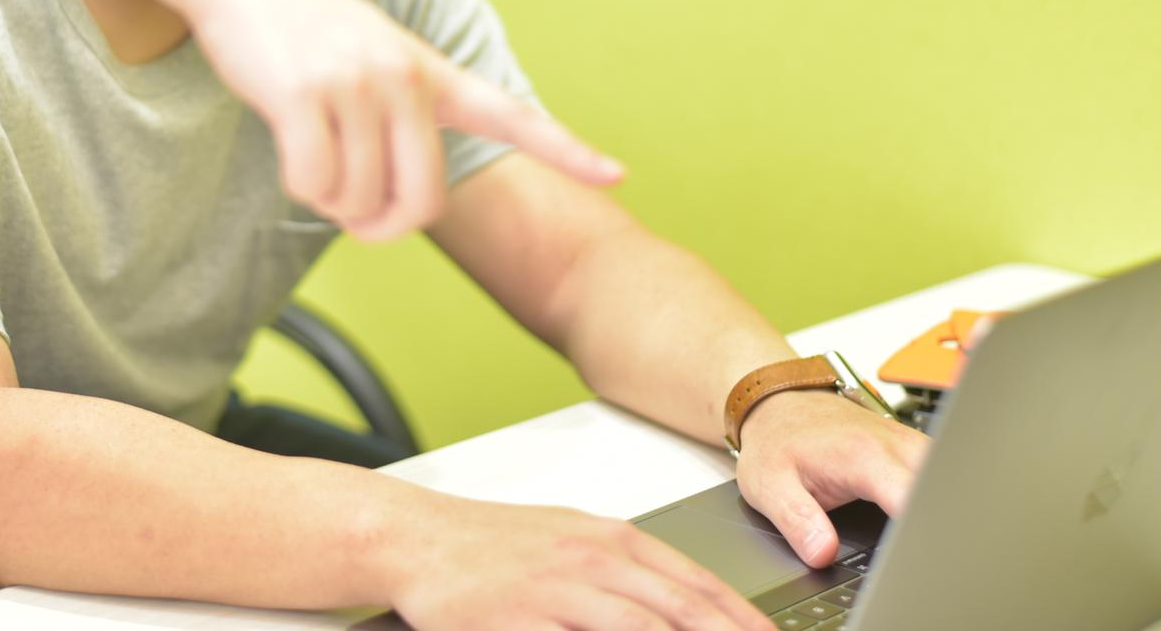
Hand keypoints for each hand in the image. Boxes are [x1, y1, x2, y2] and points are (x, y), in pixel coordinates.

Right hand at [0, 0, 622, 242]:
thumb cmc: (295, 29)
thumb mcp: (363, 60)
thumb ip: (392, 120)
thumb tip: (388, 205)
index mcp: (428, 71)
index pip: (509, 113)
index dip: (564, 148)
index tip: (617, 171)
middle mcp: (405, 77)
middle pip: (420, 201)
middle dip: (381, 224)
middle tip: (352, 210)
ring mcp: (358, 84)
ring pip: (359, 201)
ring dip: (330, 202)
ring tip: (310, 154)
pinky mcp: (307, 94)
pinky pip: (314, 187)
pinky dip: (299, 188)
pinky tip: (287, 148)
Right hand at [382, 494, 768, 630]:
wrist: (418, 539)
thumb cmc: (492, 545)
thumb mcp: (570, 541)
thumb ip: (625, 572)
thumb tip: (680, 605)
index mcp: (611, 538)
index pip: (697, 583)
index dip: (743, 618)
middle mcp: (593, 560)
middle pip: (682, 609)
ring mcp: (558, 589)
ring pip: (644, 627)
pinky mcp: (522, 618)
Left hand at [731, 388, 929, 566]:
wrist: (777, 404)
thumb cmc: (776, 440)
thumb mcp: (770, 486)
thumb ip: (798, 522)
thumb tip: (823, 555)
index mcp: (865, 456)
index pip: (913, 501)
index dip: (921, 537)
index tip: (918, 563)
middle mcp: (895, 445)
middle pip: (943, 491)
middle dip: (943, 527)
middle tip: (930, 563)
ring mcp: (907, 443)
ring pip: (948, 481)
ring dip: (945, 510)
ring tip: (931, 544)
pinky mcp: (911, 447)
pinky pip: (940, 473)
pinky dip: (940, 497)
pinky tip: (929, 521)